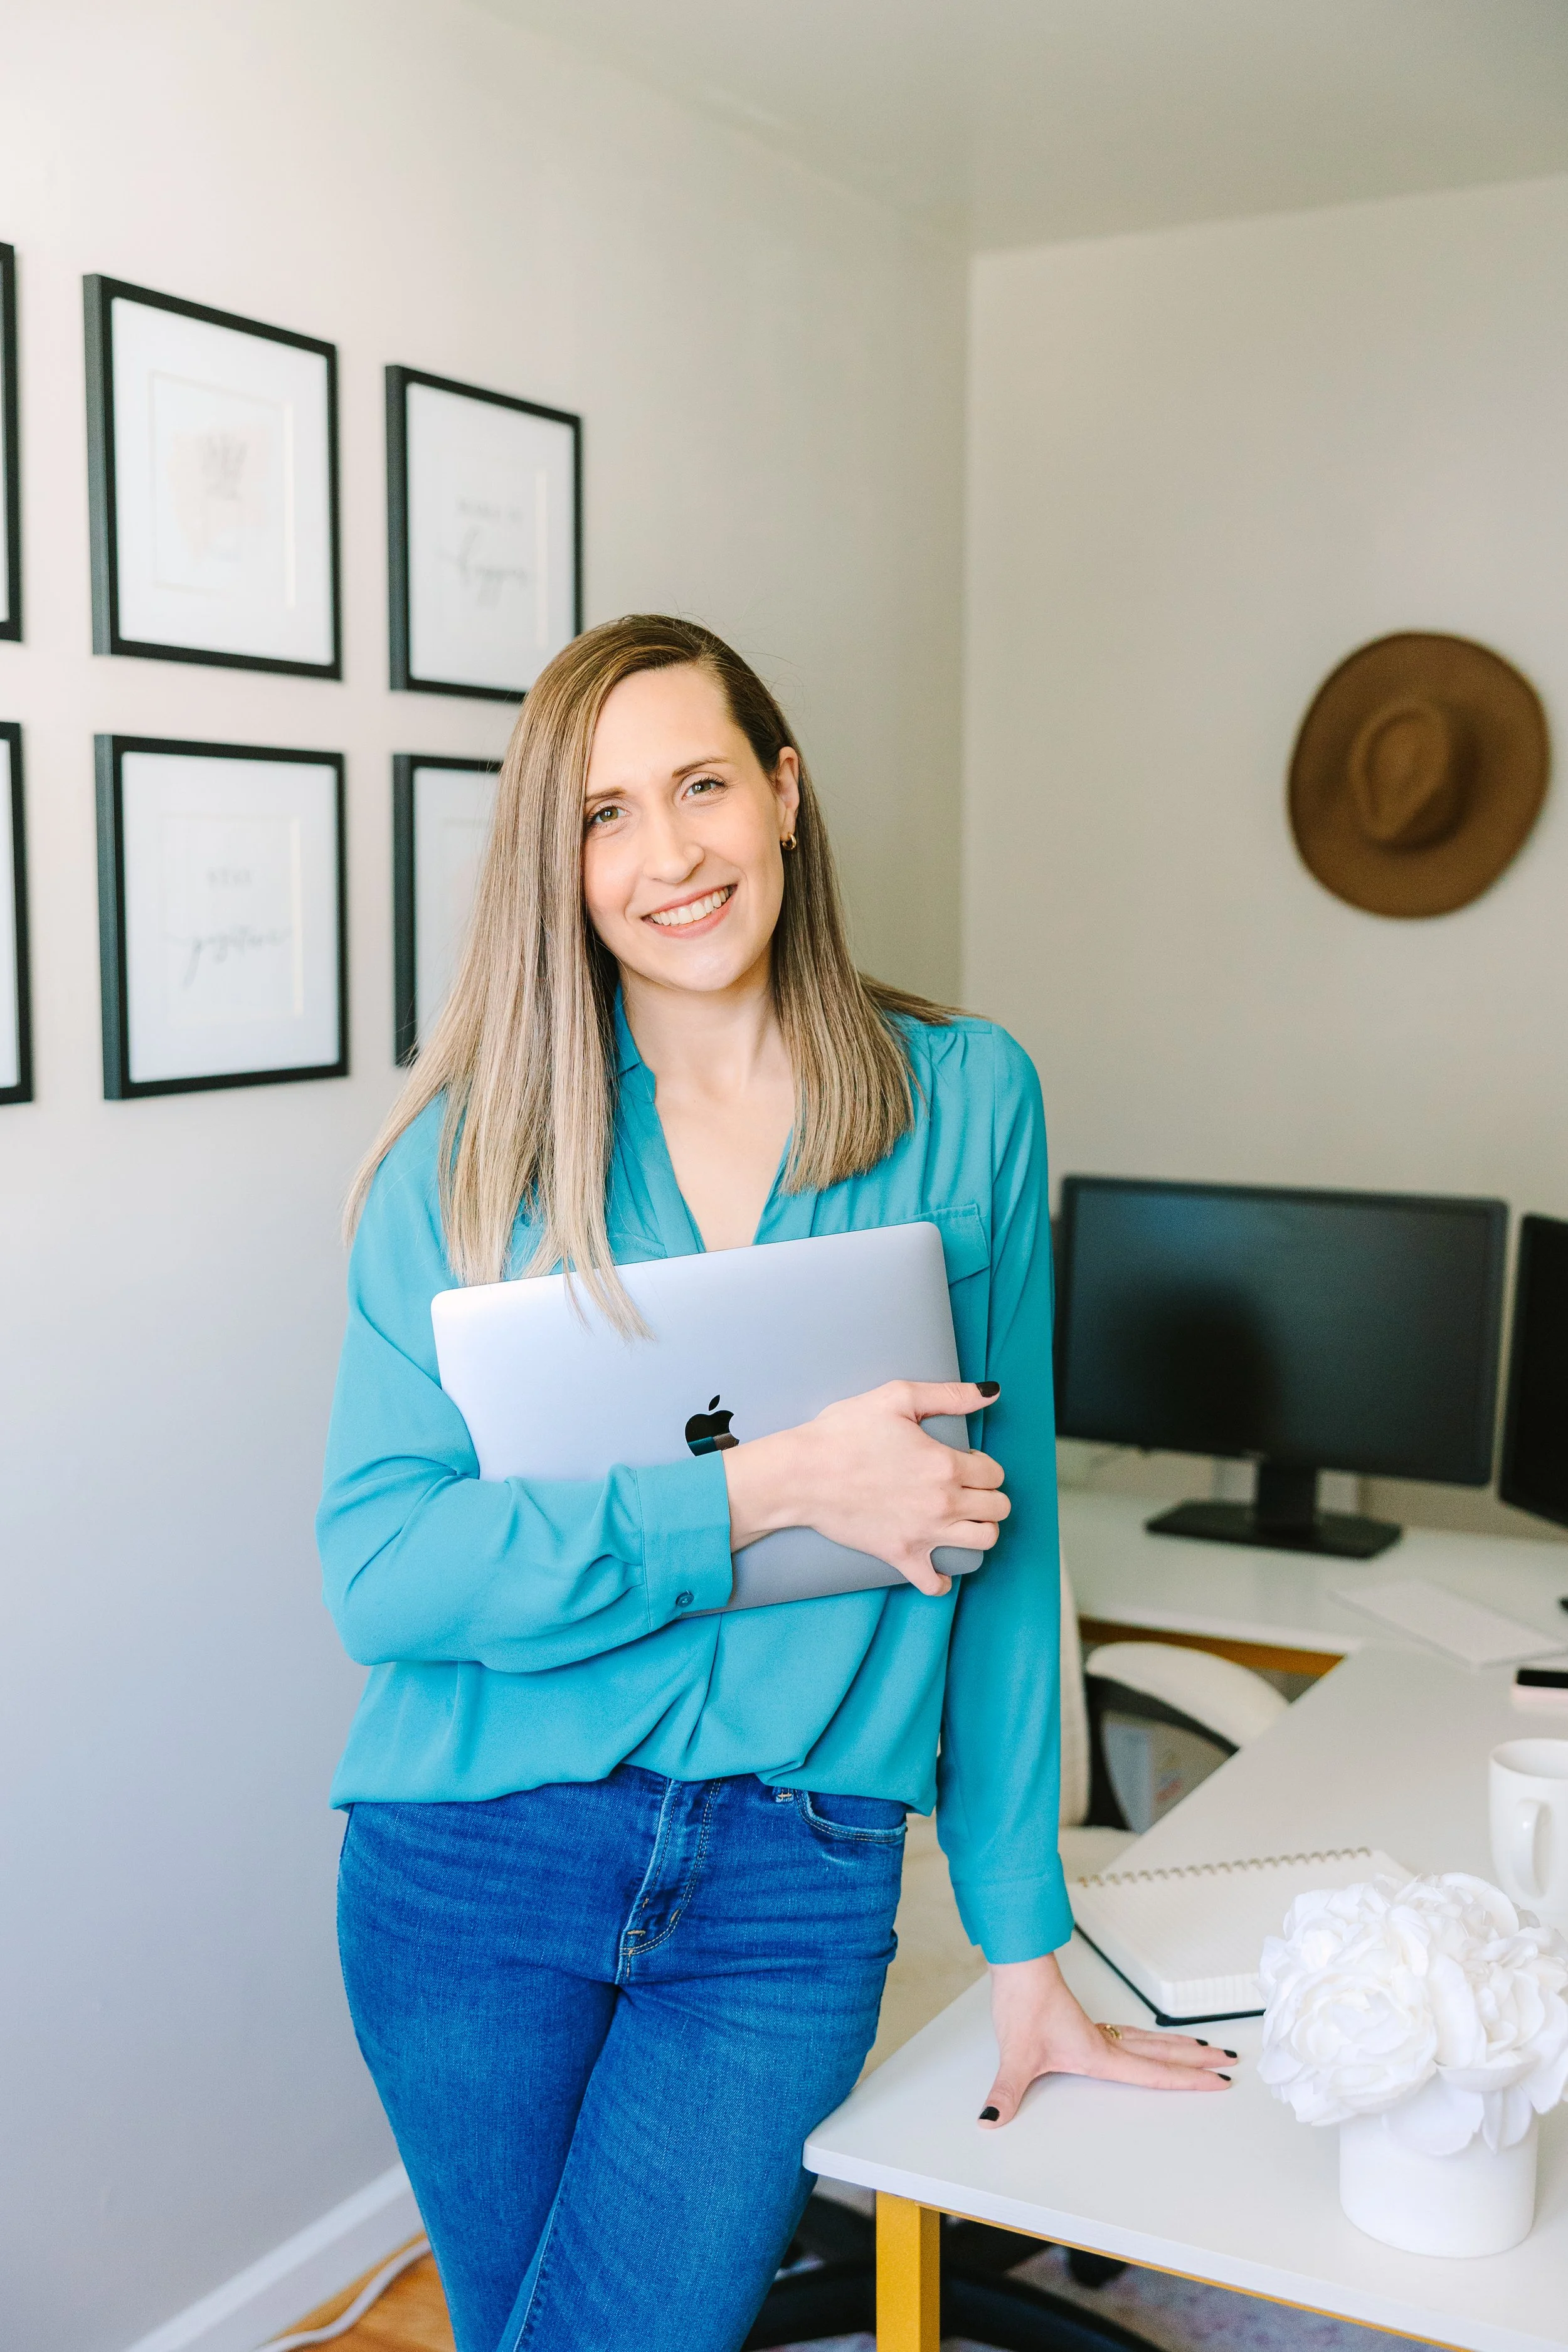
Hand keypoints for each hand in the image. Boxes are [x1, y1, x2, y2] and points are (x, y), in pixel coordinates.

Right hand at [722, 1380, 1007, 1596]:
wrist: (801, 1474)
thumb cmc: (844, 1432)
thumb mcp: (897, 1397)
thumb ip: (950, 1394)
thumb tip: (991, 1391)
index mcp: (946, 1464)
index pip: (995, 1474)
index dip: (985, 1465)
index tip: (966, 1461)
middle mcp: (943, 1503)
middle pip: (998, 1509)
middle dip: (990, 1496)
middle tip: (968, 1488)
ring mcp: (923, 1533)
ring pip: (982, 1542)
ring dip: (980, 1529)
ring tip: (963, 1519)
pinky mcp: (900, 1555)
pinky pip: (935, 1583)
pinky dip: (942, 1579)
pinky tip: (939, 1566)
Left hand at [978, 1953, 1233, 2125]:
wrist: (1019, 1966)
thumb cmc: (1022, 2004)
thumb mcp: (1015, 2056)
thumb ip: (1005, 2093)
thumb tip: (990, 2121)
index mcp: (1099, 2054)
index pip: (1154, 2073)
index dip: (1188, 2080)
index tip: (1219, 2080)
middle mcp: (1105, 2043)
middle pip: (1162, 2053)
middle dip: (1197, 2060)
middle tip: (1229, 2061)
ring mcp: (1098, 2032)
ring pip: (1150, 2041)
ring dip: (1179, 2047)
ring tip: (1204, 2048)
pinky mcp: (1085, 2024)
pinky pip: (1132, 2035)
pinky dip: (1152, 2040)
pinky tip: (1150, 2042)